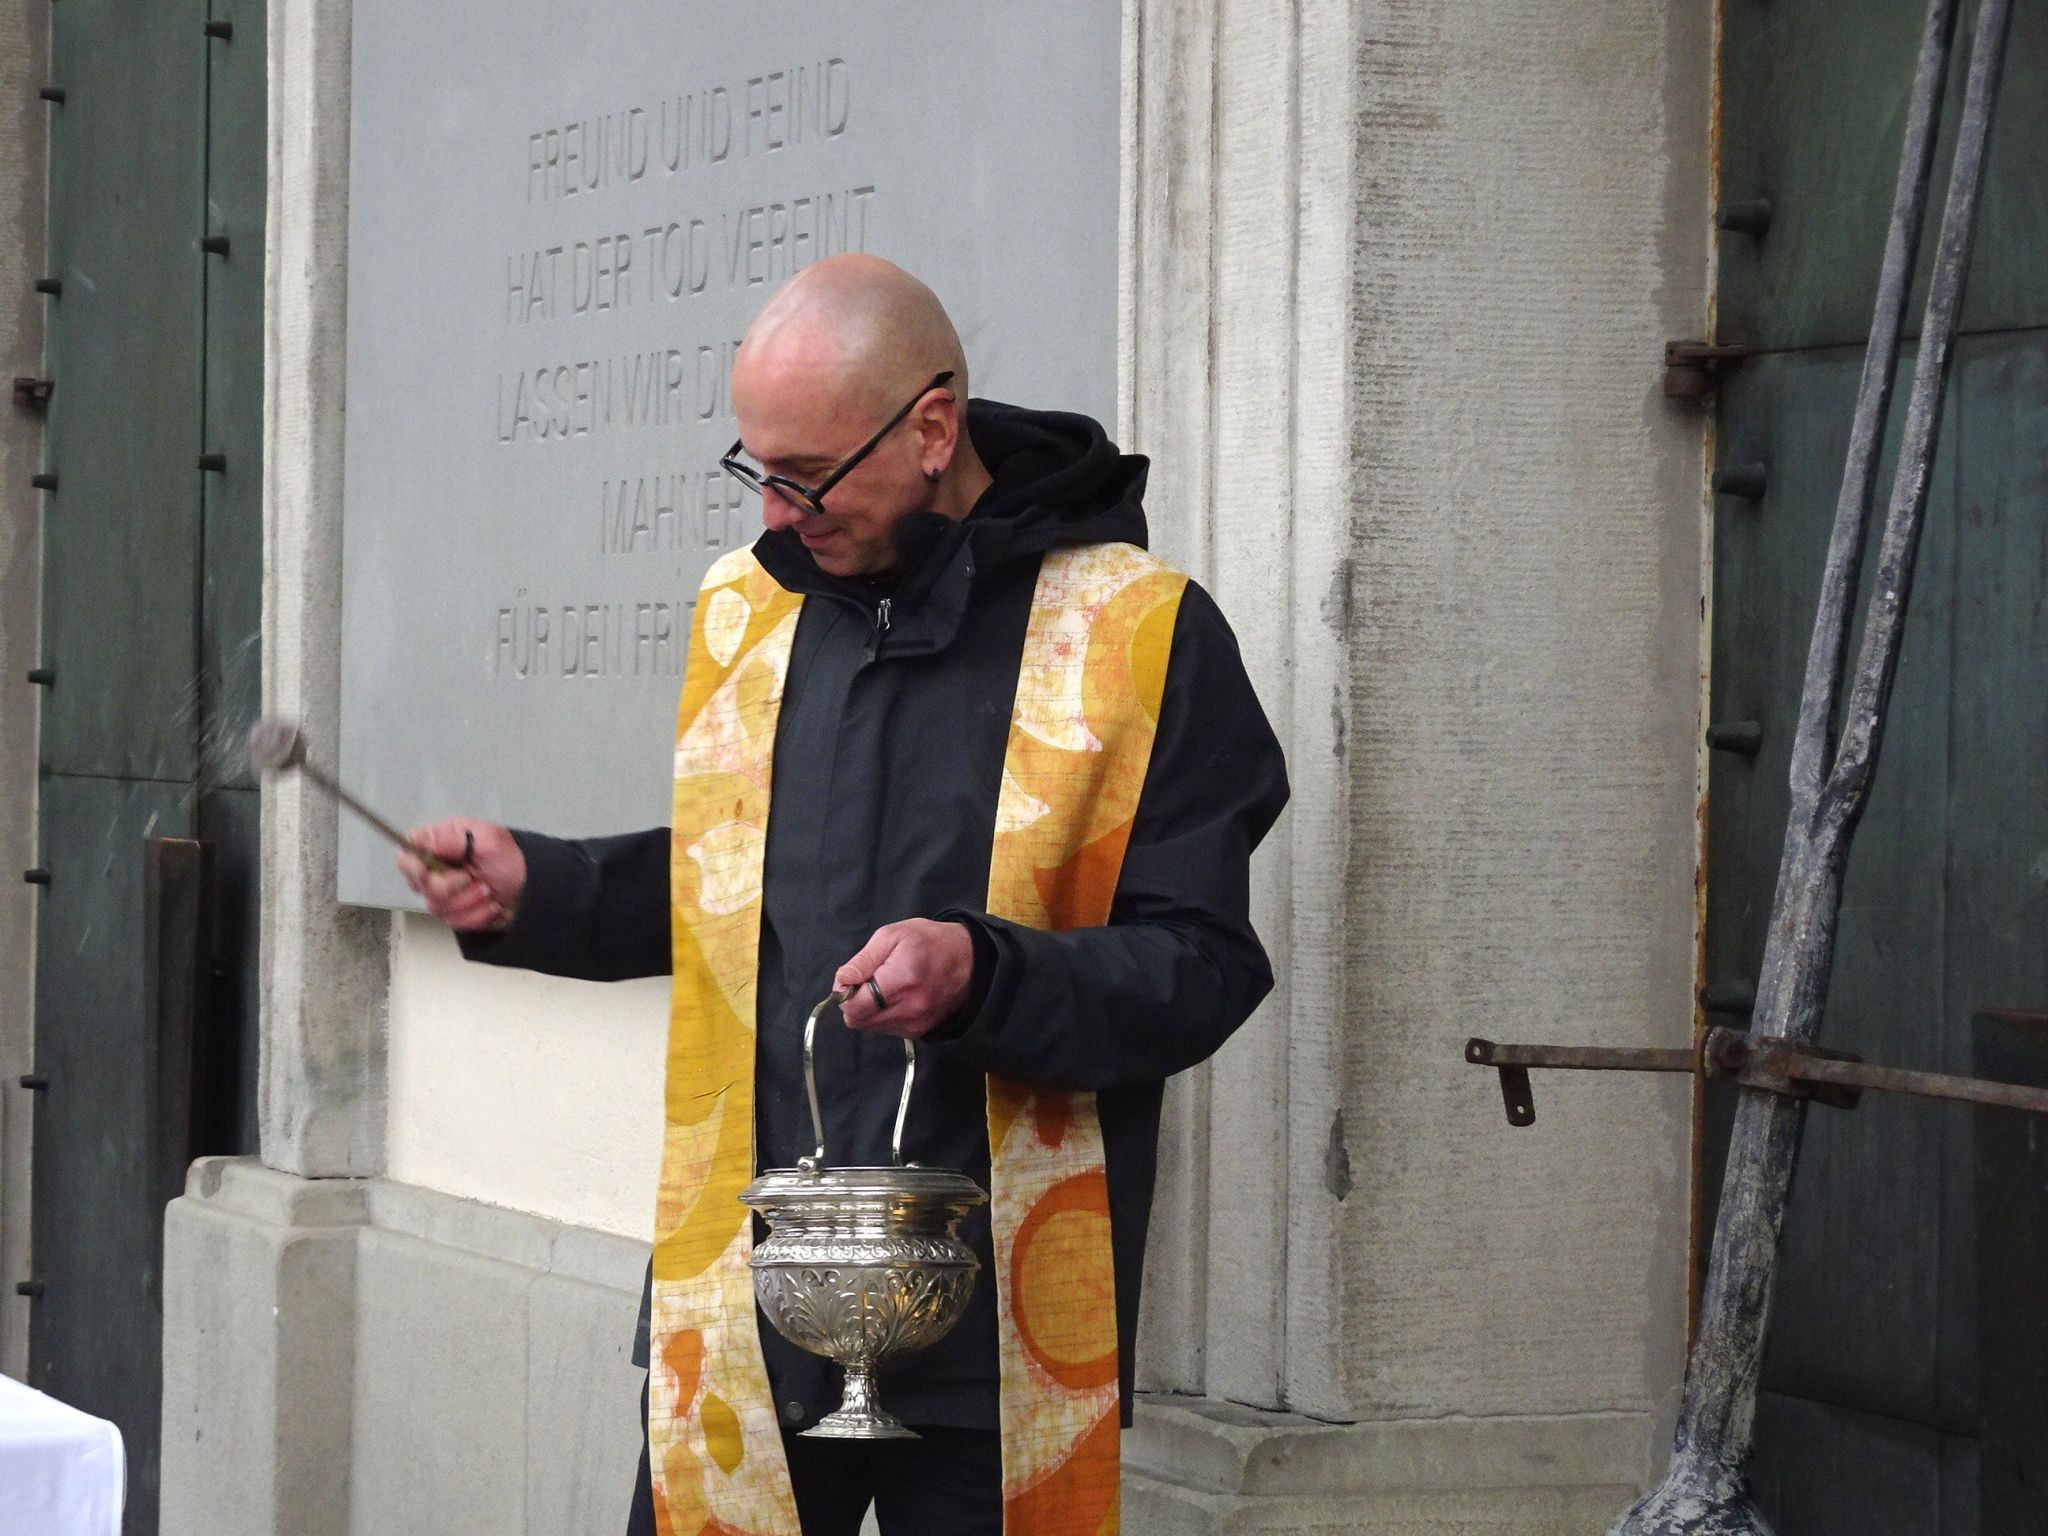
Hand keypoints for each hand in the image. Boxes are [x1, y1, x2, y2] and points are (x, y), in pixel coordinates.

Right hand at [398, 819, 525, 932]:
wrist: (537, 888)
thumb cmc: (514, 859)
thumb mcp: (488, 841)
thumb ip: (451, 839)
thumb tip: (419, 839)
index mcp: (443, 843)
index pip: (407, 854)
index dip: (411, 866)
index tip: (425, 873)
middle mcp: (440, 868)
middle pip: (419, 886)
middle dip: (449, 888)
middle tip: (472, 878)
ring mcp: (447, 893)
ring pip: (437, 907)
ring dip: (468, 902)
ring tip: (488, 890)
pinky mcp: (457, 912)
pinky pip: (454, 922)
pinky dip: (475, 916)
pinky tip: (490, 906)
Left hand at [835, 920, 975, 1038]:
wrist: (970, 960)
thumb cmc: (930, 941)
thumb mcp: (892, 935)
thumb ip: (863, 960)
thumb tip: (841, 982)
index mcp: (902, 979)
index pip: (855, 1007)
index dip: (845, 993)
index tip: (852, 978)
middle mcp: (910, 1008)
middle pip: (859, 1020)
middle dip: (855, 1001)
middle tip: (868, 980)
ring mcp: (916, 1024)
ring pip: (871, 1027)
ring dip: (869, 1009)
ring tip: (886, 986)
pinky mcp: (920, 1031)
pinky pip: (886, 1028)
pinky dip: (883, 1015)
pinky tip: (897, 996)